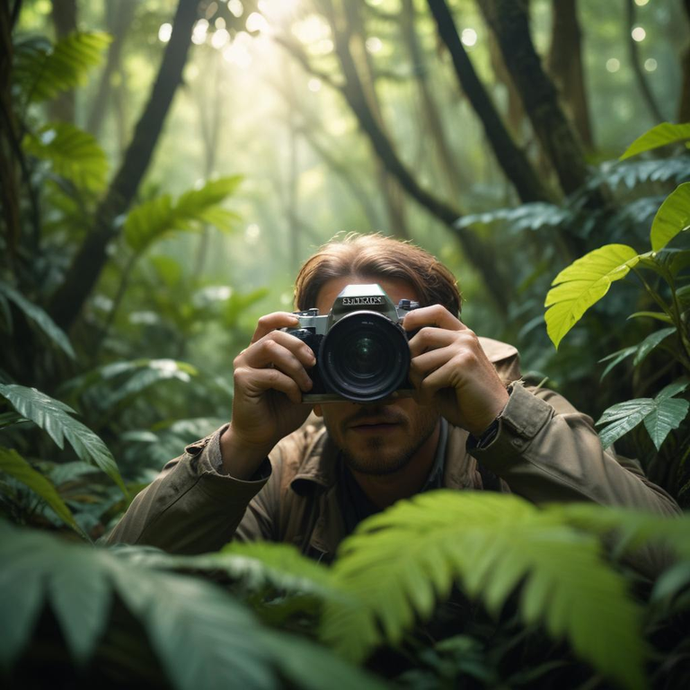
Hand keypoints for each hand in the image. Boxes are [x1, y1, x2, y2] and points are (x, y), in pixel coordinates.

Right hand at [220, 312, 314, 476]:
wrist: (262, 435)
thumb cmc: (280, 410)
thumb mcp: (301, 386)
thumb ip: (307, 370)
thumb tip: (328, 358)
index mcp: (262, 351)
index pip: (267, 324)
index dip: (282, 317)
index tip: (299, 321)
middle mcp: (250, 354)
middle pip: (275, 334)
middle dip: (299, 345)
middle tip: (313, 363)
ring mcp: (244, 365)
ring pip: (271, 348)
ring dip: (295, 366)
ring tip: (306, 384)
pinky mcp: (242, 380)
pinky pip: (272, 374)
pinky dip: (290, 385)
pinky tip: (296, 397)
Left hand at [404, 305, 508, 435]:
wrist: (494, 417)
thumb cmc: (467, 397)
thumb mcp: (446, 371)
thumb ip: (428, 359)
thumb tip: (395, 355)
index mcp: (462, 335)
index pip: (436, 311)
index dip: (416, 316)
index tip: (403, 331)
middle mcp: (465, 337)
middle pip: (422, 334)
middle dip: (410, 359)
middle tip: (414, 379)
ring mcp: (465, 349)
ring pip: (419, 360)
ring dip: (416, 382)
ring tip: (425, 393)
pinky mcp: (462, 365)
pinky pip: (428, 379)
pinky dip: (424, 394)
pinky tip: (431, 400)